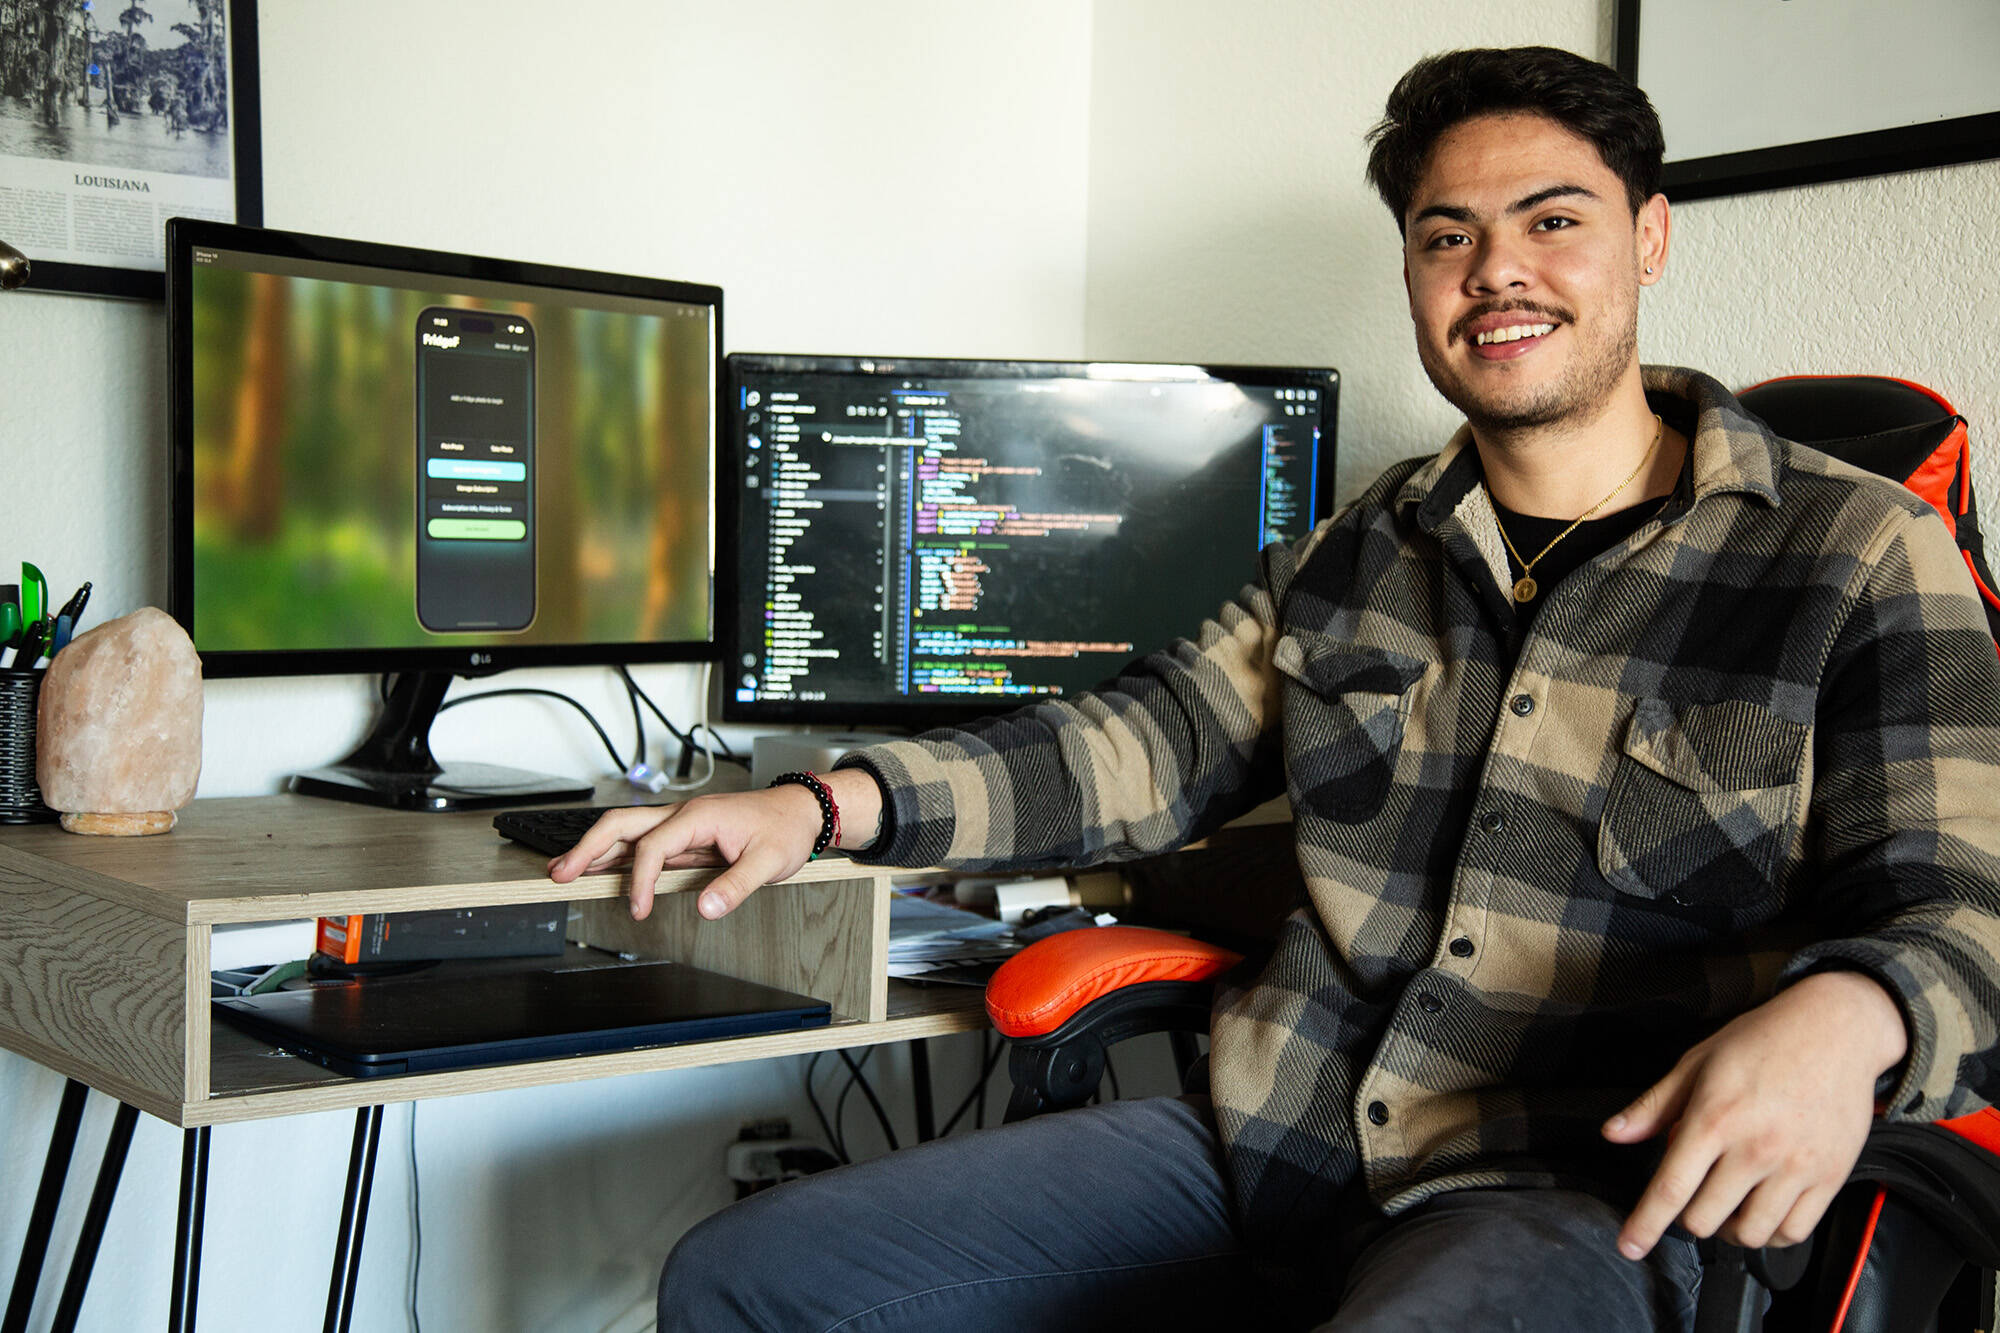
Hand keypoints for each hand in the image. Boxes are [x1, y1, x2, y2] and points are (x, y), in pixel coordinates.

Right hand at [546, 786, 822, 920]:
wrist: (800, 812)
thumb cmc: (784, 829)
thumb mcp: (769, 861)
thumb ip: (736, 885)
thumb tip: (705, 909)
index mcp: (699, 816)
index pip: (652, 847)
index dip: (639, 880)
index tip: (638, 910)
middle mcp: (682, 815)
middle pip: (621, 825)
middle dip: (587, 849)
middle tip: (560, 875)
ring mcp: (680, 825)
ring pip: (626, 832)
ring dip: (593, 851)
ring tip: (564, 873)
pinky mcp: (684, 836)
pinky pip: (641, 844)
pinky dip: (615, 857)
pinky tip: (599, 870)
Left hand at [1603, 970, 1906, 1259]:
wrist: (1834, 1030)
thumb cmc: (1761, 1042)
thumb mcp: (1696, 1063)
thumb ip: (1654, 1106)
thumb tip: (1613, 1134)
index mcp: (1715, 1118)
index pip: (1671, 1188)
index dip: (1645, 1224)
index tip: (1630, 1246)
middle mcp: (1756, 1148)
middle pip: (1705, 1219)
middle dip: (1687, 1216)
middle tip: (1692, 1194)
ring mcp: (1796, 1166)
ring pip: (1750, 1234)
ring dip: (1728, 1230)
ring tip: (1726, 1204)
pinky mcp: (1830, 1177)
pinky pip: (1794, 1231)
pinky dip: (1771, 1232)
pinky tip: (1761, 1210)